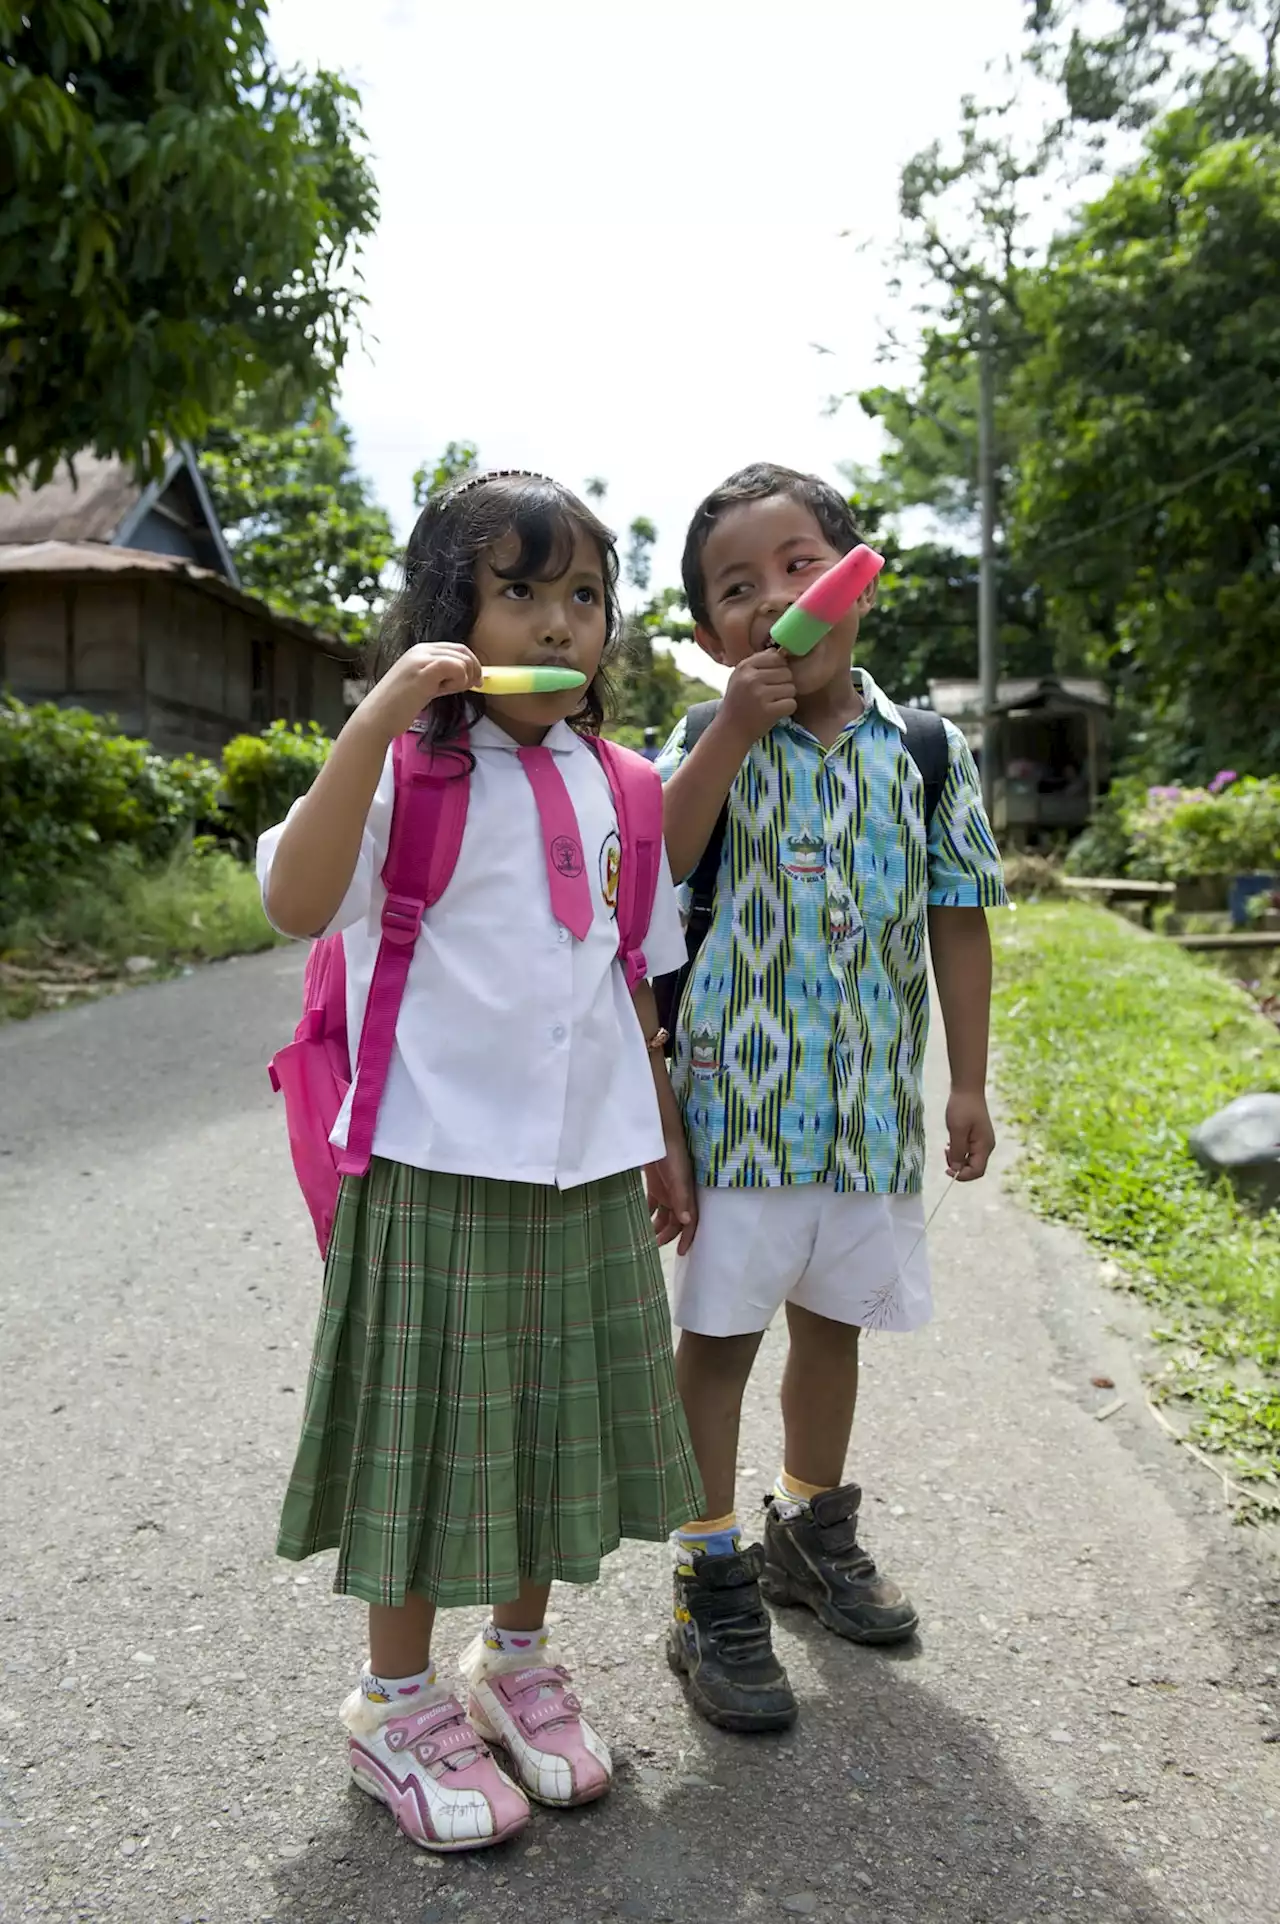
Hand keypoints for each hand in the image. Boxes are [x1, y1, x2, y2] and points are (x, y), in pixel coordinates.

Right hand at [358, 643, 481, 741]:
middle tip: (473, 688)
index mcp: (421, 651)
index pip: (457, 648)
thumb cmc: (398, 707)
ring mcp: (421, 658)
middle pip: (463, 651)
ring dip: (463, 679)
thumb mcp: (424, 686)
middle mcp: (421, 650)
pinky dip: (458, 681)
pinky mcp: (423, 671)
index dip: (472, 664)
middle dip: (474, 670)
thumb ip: (443, 679)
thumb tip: (470, 678)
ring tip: (445, 692)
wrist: (377, 718)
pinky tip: (444, 691)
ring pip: (462, 659)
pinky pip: (456, 667)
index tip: (476, 682)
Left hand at [646, 1129, 697, 1254]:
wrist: (658, 1132)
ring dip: (656, 1226)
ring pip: (663, 1215)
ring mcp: (667, 1190)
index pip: (691, 1222)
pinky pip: (652, 1204)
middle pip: (676, 1222)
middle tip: (653, 1247)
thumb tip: (687, 1222)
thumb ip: (681, 1198)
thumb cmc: (672, 1152)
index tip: (681, 1253)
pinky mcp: (655, 1184)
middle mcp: (679, 1195)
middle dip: (667, 1235)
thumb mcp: (677, 1176)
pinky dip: (647, 1213)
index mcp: (688, 1195)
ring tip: (644, 1238)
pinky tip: (638, 1220)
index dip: (688, 1237)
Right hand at [715, 650, 796, 746]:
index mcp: (744, 667)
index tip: (770, 679)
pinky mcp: (768, 711)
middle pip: (786, 672)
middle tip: (771, 695)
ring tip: (772, 703)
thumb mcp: (740, 678)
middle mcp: (751, 678)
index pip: (776, 657)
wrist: (730, 731)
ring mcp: (760, 695)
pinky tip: (775, 712)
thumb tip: (779, 650)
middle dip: (783, 683)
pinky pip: (791, 703)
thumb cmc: (738, 702)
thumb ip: (757, 663)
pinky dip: (787, 709)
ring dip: (786, 697)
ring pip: (791, 688)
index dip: (778, 668)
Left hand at [944, 1090, 994, 1180]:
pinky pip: (968, 1151)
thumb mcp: (957, 1131)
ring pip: (970, 1159)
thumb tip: (956, 1169)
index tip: (947, 1169)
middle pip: (974, 1167)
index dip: (962, 1175)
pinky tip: (951, 1140)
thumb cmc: (962, 1107)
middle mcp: (986, 1146)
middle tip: (946, 1152)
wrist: (967, 1089)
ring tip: (947, 1145)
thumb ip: (957, 1151)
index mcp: (984, 1146)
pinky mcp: (977, 1137)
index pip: (977, 1171)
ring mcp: (982, 1141)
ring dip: (957, 1157)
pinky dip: (958, 1150)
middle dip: (958, 1166)